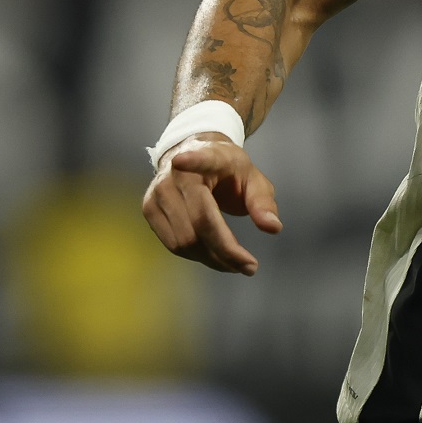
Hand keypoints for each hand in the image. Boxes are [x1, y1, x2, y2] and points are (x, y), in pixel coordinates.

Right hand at [141, 134, 281, 274]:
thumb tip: (273, 228)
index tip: (180, 161)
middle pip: (199, 223)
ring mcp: (157, 193)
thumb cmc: (227, 170)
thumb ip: (263, 202)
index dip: (191, 161)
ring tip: (236, 264)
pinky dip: (197, 256)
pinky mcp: (148, 209)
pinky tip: (215, 256)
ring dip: (211, 259)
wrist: (192, 155)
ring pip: (183, 240)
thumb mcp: (252, 178)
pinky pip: (173, 244)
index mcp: (206, 156)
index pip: (198, 159)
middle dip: (225, 251)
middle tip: (250, 267)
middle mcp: (175, 175)